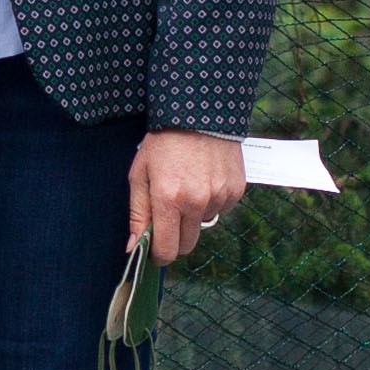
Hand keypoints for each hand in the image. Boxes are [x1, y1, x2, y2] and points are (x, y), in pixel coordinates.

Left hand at [131, 130, 245, 266]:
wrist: (198, 113)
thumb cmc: (163, 143)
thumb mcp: (140, 174)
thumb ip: (137, 213)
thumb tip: (133, 248)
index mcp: (169, 199)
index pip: (167, 249)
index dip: (159, 255)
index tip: (155, 250)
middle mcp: (197, 202)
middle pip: (187, 245)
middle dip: (175, 238)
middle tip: (168, 216)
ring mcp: (219, 197)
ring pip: (203, 225)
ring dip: (194, 215)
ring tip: (188, 186)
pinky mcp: (236, 190)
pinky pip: (220, 209)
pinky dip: (211, 202)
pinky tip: (204, 179)